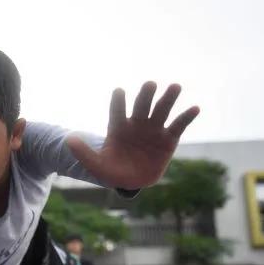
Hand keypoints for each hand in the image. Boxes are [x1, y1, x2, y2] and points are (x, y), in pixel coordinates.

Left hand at [67, 81, 199, 189]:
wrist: (132, 180)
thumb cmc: (113, 170)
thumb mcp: (97, 165)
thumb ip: (84, 154)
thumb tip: (69, 140)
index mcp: (118, 127)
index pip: (117, 111)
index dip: (118, 102)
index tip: (118, 91)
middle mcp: (137, 124)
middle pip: (141, 106)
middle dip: (145, 95)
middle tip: (150, 84)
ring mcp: (154, 129)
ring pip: (161, 110)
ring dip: (168, 98)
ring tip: (175, 86)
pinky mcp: (168, 139)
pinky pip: (178, 125)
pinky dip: (186, 117)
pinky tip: (194, 108)